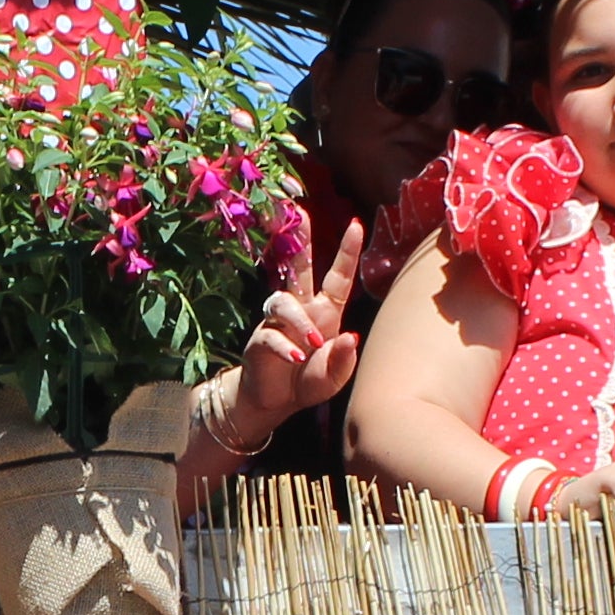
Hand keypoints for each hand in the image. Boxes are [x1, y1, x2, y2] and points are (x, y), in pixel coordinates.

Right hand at [195, 224, 365, 477]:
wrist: (275, 402)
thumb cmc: (308, 382)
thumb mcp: (333, 377)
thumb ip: (343, 360)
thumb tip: (350, 336)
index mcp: (325, 312)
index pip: (337, 276)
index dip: (346, 252)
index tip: (355, 224)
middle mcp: (301, 309)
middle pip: (299, 268)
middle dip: (300, 240)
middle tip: (300, 213)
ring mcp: (277, 322)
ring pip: (284, 304)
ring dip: (300, 322)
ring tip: (314, 344)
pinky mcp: (260, 340)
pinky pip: (270, 335)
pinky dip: (285, 346)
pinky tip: (295, 359)